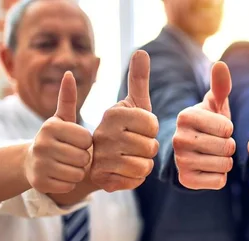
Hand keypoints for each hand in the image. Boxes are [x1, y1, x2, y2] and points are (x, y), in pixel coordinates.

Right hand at [25, 72, 91, 192]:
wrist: (32, 161)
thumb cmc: (56, 137)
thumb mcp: (62, 118)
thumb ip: (67, 98)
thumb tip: (69, 73)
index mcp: (51, 127)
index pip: (87, 139)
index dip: (86, 143)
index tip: (77, 141)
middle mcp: (42, 144)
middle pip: (83, 157)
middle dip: (83, 158)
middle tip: (72, 155)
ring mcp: (40, 165)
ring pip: (77, 173)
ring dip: (77, 171)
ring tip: (67, 164)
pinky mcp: (40, 183)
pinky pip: (69, 186)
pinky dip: (69, 183)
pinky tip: (60, 175)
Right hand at [90, 50, 158, 191]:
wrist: (96, 157)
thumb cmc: (123, 127)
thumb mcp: (132, 103)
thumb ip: (138, 79)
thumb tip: (141, 51)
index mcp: (113, 114)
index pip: (152, 124)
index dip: (151, 129)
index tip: (138, 128)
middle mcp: (103, 135)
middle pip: (150, 147)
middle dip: (149, 148)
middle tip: (134, 145)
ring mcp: (101, 159)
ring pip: (145, 165)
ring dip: (144, 163)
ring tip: (130, 156)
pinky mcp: (103, 180)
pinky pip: (136, 181)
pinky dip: (135, 177)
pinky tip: (124, 170)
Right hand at [173, 61, 234, 189]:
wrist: (193, 149)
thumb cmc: (209, 122)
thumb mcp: (214, 103)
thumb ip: (220, 85)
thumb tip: (220, 64)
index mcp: (185, 116)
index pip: (227, 128)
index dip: (229, 129)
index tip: (219, 127)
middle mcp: (178, 139)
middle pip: (227, 148)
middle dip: (229, 146)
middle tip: (218, 143)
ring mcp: (180, 161)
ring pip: (224, 165)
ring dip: (226, 161)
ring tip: (215, 154)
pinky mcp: (185, 180)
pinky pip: (219, 181)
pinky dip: (220, 177)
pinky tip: (210, 168)